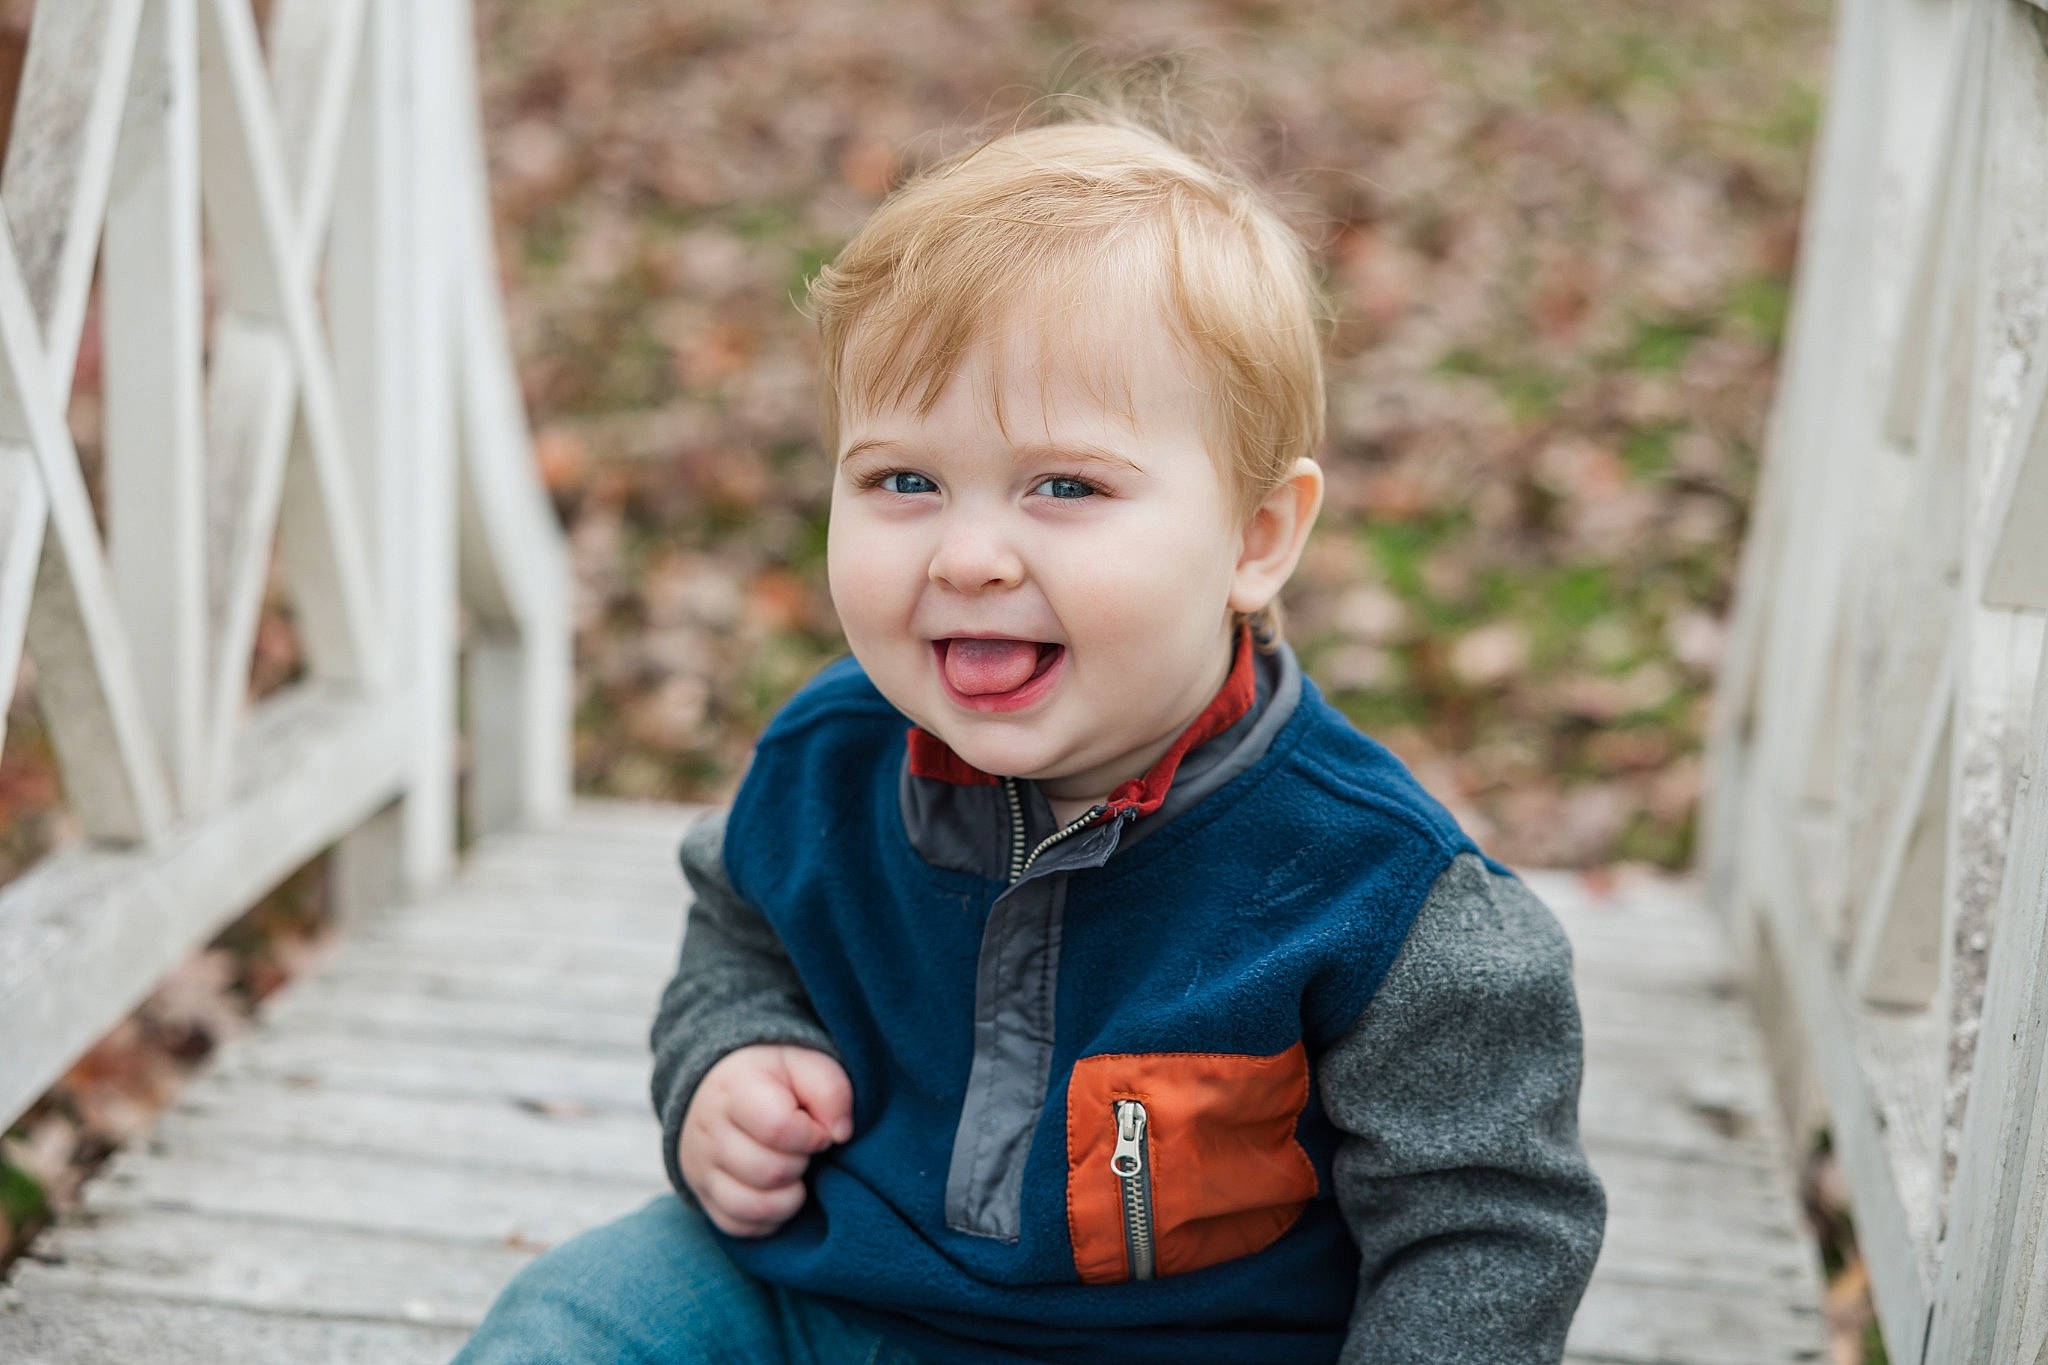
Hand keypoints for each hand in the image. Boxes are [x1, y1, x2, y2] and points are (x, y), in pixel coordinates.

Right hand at [677, 1043, 853, 1236]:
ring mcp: (701, 1168)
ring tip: (793, 1172)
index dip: (812, 1135)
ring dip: (788, 1197)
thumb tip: (840, 1135)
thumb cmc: (774, 1079)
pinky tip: (778, 1192)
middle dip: (801, 1164)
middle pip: (768, 1172)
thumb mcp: (806, 1065)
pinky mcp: (704, 1197)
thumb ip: (830, 1090)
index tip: (818, 1129)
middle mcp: (709, 1131)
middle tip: (804, 1149)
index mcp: (735, 1089)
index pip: (778, 1128)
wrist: (723, 1090)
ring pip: (752, 1206)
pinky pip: (740, 1226)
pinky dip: (769, 1217)